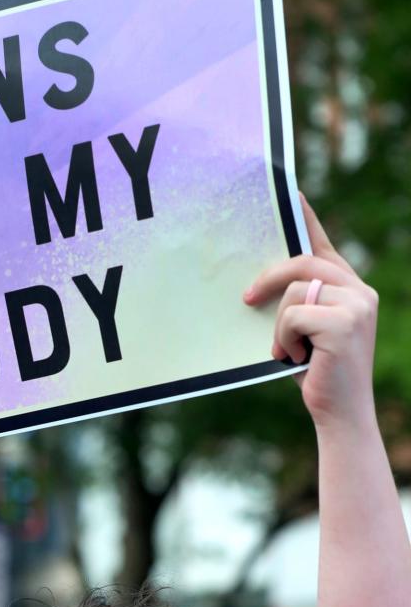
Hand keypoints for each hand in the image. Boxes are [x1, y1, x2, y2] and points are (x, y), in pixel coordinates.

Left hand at [243, 196, 378, 430]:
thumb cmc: (316, 373)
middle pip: (303, 263)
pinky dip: (283, 339)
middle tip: (246, 300)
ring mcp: (356, 305)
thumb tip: (258, 282)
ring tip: (288, 351)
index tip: (289, 192)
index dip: (305, 219)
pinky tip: (294, 359)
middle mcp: (359, 290)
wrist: (340, 413)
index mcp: (350, 288)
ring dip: (279, 327)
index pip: (323, 245)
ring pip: (294, 292)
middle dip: (268, 280)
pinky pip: (293, 316)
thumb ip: (298, 303)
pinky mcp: (345, 323)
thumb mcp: (305, 331)